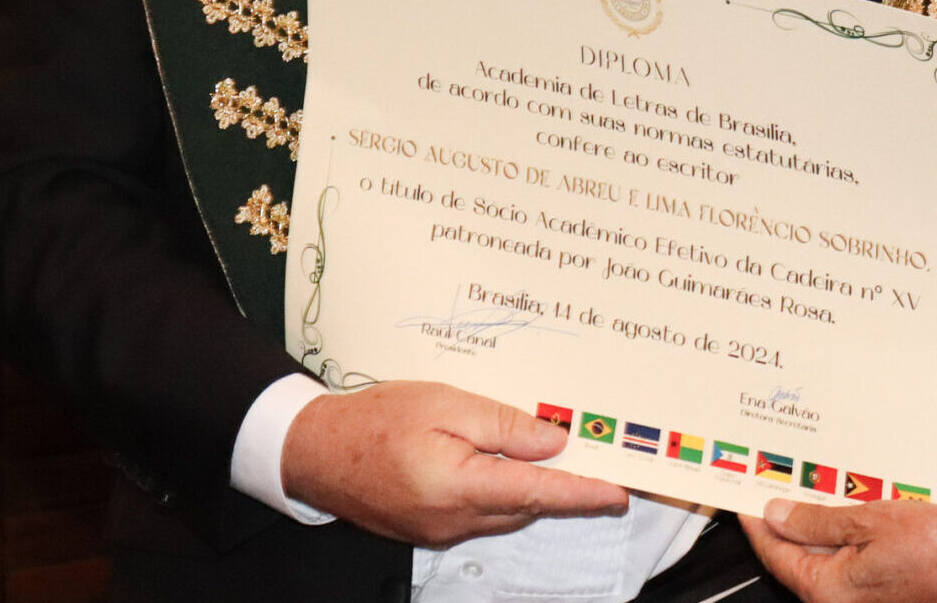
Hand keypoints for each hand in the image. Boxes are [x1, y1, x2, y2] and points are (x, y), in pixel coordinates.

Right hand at [280, 380, 628, 545]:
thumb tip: (554, 443)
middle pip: (528, 505)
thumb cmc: (375, 420)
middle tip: (598, 458)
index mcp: (460, 486)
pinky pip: (483, 514)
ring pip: (508, 511)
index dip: (584, 492)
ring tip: (554, 454)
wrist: (316, 452)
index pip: (540, 492)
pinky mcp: (432, 531)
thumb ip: (503, 425)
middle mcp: (455, 520)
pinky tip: (504, 464)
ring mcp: (443, 532)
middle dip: (565, 487)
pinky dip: (502, 492)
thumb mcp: (444, 404)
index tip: (620, 492)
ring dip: (532, 488)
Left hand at [745, 497, 936, 602]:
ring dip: (814, 532)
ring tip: (810, 494)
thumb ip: (817, 520)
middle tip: (773, 489)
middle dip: (784, 525)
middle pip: (796, 562)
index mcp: (828, 591)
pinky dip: (841, 544)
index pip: (775, 554)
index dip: (756, 523)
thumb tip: (776, 515)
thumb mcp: (870, 520)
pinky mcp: (881, 599)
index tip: (744, 499)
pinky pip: (847, 570)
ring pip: (822, 564)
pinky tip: (847, 517)